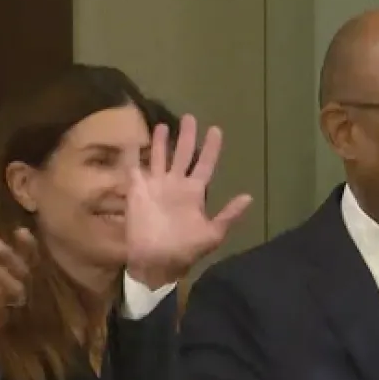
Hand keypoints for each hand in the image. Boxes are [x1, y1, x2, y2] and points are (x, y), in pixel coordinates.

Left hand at [0, 224, 38, 365]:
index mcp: (4, 274)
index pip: (24, 258)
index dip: (26, 246)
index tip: (20, 231)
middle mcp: (9, 289)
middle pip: (23, 272)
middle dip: (9, 256)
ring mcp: (5, 306)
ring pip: (17, 290)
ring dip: (1, 275)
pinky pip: (0, 306)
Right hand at [125, 116, 248, 288]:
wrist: (156, 262)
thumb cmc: (185, 249)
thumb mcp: (212, 234)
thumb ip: (228, 215)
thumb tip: (248, 197)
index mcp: (194, 193)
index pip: (205, 164)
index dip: (211, 148)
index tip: (216, 130)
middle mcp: (176, 184)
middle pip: (183, 154)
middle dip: (187, 136)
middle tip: (190, 117)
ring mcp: (156, 186)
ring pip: (160, 157)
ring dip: (161, 142)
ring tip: (163, 125)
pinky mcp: (136, 190)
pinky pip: (133, 168)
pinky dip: (131, 154)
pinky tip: (130, 139)